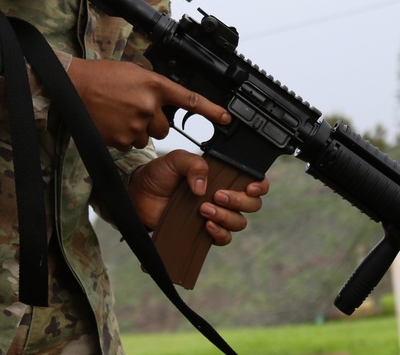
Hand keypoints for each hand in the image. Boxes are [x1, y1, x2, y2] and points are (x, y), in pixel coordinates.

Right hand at [67, 58, 230, 150]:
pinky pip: (130, 145)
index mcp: (154, 85)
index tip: (226, 118)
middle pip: (164, 127)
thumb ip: (154, 88)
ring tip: (119, 114)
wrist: (74, 85)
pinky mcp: (121, 138)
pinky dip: (123, 137)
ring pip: (147, 138)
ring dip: (138, 130)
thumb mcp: (135, 73)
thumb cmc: (103, 76)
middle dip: (153, 122)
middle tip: (133, 109)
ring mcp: (135, 124)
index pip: (189, 100)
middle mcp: (148, 105)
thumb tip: (164, 102)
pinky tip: (111, 123)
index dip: (211, 110)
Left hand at [128, 150, 268, 243]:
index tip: (250, 187)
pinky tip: (206, 226)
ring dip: (226, 217)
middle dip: (240, 201)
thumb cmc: (159, 175)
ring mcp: (216, 215)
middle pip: (252, 204)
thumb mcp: (176, 160)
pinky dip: (219, 234)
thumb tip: (203, 187)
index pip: (253, 181)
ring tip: (204, 210)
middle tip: (218, 196)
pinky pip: (223, 239)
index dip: (260, 185)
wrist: (139, 195)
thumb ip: (194, 164)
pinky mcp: (204, 232)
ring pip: (239, 222)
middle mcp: (224, 196)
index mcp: (222, 176)